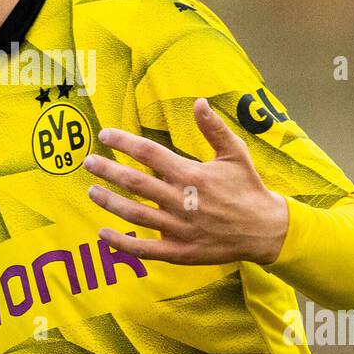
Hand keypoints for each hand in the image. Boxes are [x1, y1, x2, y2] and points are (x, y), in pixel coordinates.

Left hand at [83, 97, 290, 265]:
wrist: (265, 230)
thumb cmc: (248, 188)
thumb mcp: (235, 153)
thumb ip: (214, 129)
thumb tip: (199, 102)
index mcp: (192, 174)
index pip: (149, 154)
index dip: (124, 142)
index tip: (105, 135)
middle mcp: (181, 201)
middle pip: (135, 183)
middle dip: (108, 170)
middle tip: (88, 162)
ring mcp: (178, 228)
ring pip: (135, 214)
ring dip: (110, 203)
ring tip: (91, 192)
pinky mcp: (179, 251)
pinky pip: (145, 249)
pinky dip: (122, 243)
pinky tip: (103, 234)